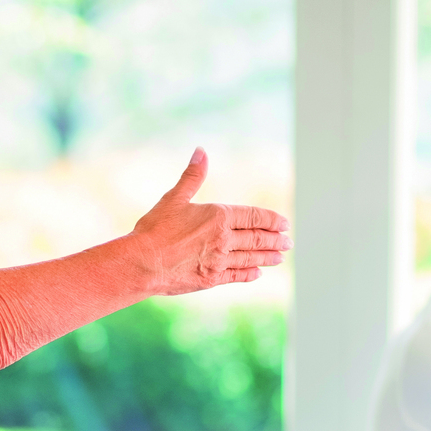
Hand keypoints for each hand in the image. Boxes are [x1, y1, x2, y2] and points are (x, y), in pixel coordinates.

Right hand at [126, 148, 292, 294]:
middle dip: (275, 240)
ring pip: (251, 258)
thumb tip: (201, 150)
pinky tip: (257, 274)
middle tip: (288, 242)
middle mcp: (224, 239)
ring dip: (268, 257)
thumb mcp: (174, 198)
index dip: (271, 220)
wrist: (142, 263)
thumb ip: (192, 176)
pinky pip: (236, 276)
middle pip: (257, 238)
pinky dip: (249, 274)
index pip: (254, 217)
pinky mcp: (211, 279)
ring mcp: (219, 261)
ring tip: (279, 258)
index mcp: (218, 216)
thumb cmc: (155, 229)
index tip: (284, 223)